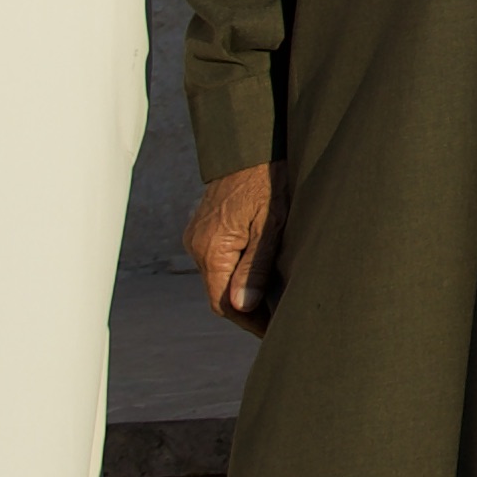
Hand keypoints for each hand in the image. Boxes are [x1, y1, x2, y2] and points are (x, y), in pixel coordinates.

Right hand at [188, 162, 283, 328]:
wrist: (251, 144)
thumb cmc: (269, 180)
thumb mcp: (273, 224)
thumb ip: (257, 265)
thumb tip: (243, 306)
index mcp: (211, 249)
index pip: (223, 303)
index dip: (248, 321)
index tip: (273, 331)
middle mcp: (197, 246)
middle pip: (218, 293)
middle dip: (247, 310)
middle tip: (278, 321)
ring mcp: (198, 236)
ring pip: (218, 277)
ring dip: (241, 291)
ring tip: (274, 302)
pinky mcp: (204, 228)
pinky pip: (218, 260)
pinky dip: (235, 272)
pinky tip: (259, 275)